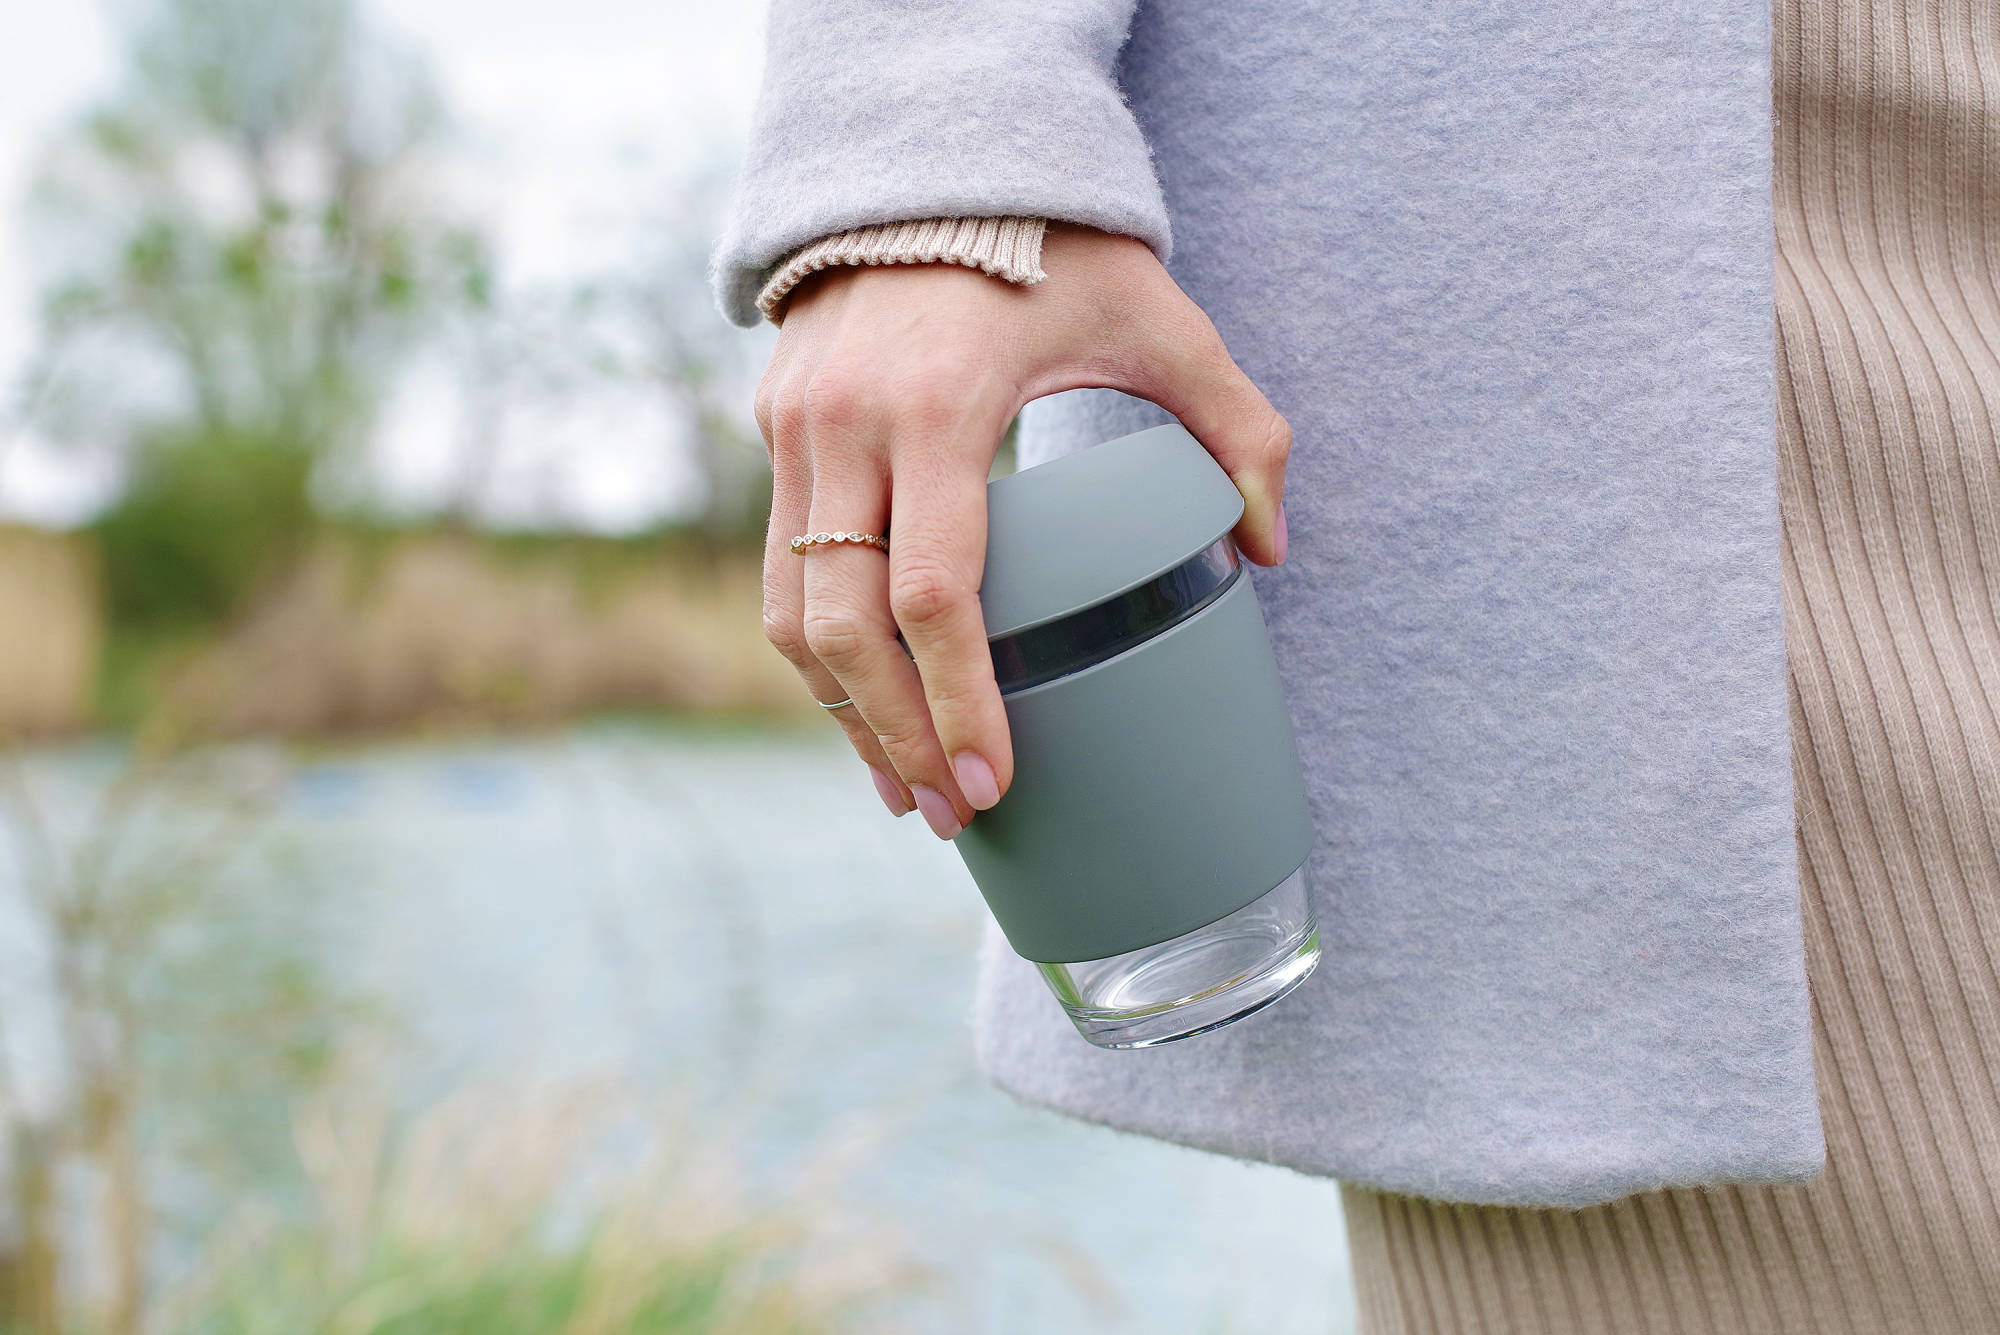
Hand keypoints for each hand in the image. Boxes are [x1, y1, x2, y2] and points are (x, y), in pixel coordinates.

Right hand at [753, 221, 1291, 838]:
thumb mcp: (1159, 319)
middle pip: (845, 629)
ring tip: (905, 790)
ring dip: (843, 715)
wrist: (929, 162)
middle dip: (899, 741)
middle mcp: (848, 427)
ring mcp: (795, 431)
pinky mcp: (773, 431)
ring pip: (791, 613)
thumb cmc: (1053, 246)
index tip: (998, 783)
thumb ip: (1236, 426)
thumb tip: (1273, 548)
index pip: (935, 594)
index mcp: (941, 408)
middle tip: (954, 816)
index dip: (962, 706)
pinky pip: (779, 569)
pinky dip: (818, 652)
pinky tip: (863, 704)